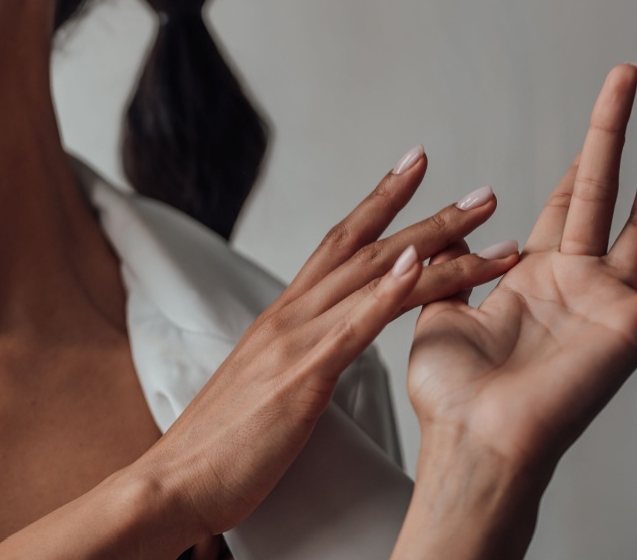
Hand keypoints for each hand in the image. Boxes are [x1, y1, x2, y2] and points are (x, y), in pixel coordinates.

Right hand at [0, 149, 515, 559]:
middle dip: (421, 209)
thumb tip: (324, 359)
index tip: (414, 175)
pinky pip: (352, 324)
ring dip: (432, 240)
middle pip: (360, 246)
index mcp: (280, 319)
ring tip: (480, 217)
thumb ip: (297, 363)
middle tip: (478, 190)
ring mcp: (293, 340)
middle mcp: (286, 316)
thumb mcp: (266, 390)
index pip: (335, 248)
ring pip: (371, 274)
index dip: (378, 208)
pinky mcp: (302, 374)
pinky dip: (387, 290)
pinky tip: (419, 264)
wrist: (176, 479)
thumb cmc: (220, 449)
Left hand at [406, 63, 636, 487]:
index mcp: (534, 276)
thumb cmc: (452, 393)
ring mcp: (607, 298)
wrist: (469, 438)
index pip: (568, 199)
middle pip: (601, 188)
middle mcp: (577, 280)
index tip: (604, 110)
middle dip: (612, 129)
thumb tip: (440, 236)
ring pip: (636, 215)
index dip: (584, 155)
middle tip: (627, 72)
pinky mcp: (626, 321)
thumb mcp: (440, 312)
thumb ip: (447, 267)